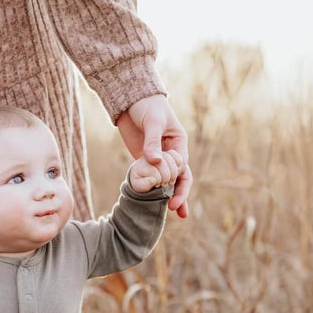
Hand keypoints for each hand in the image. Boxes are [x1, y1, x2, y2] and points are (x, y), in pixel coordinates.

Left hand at [116, 94, 191, 217]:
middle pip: (179, 177)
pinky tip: (150, 203)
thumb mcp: (152, 121)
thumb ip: (153, 141)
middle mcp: (171, 153)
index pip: (183, 167)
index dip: (179, 182)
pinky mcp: (144, 160)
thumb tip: (155, 161)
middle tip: (176, 210)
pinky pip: (151, 177)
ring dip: (170, 196)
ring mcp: (158, 158)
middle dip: (180, 194)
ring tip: (174, 213)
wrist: (130, 99)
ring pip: (167, 181)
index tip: (171, 192)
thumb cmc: (146, 105)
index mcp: (179, 143)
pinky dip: (153, 190)